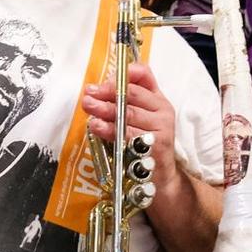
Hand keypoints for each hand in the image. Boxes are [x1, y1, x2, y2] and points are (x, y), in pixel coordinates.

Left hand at [83, 62, 185, 208]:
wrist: (160, 176)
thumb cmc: (145, 143)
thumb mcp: (140, 119)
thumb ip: (125, 103)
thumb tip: (99, 87)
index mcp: (158, 100)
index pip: (144, 75)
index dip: (123, 74)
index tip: (103, 80)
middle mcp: (162, 111)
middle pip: (133, 94)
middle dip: (107, 92)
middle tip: (89, 93)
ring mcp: (160, 129)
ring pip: (128, 113)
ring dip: (105, 109)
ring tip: (89, 107)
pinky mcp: (154, 146)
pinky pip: (127, 134)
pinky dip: (109, 129)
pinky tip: (97, 126)